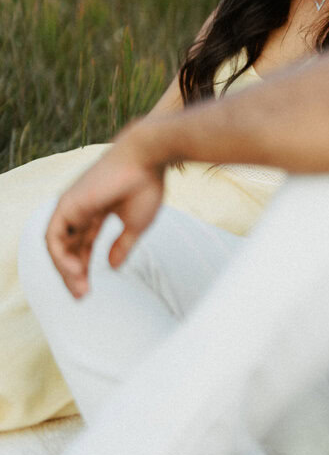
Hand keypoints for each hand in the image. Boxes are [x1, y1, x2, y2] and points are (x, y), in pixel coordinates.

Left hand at [45, 124, 165, 297]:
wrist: (147, 159)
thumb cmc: (146, 184)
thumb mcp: (135, 224)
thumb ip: (122, 246)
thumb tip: (112, 266)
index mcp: (97, 211)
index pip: (84, 245)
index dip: (85, 268)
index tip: (88, 290)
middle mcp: (80, 209)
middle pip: (69, 247)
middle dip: (73, 274)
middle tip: (81, 295)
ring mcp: (71, 206)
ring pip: (58, 245)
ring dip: (66, 269)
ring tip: (80, 288)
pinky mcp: (67, 204)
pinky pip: (54, 237)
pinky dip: (60, 257)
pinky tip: (75, 272)